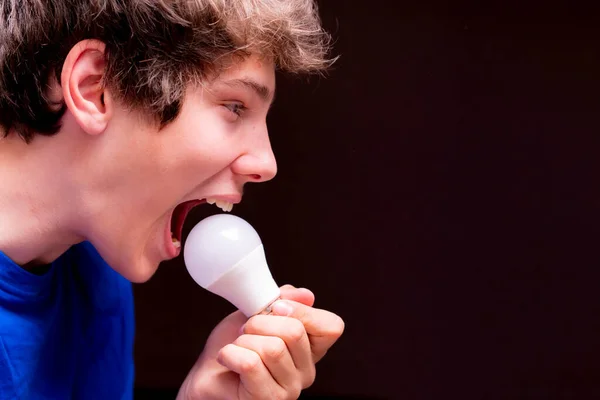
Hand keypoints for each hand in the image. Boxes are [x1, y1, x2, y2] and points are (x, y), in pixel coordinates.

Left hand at [176, 285, 344, 399]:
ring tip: (236, 348)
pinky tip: (227, 360)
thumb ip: (282, 301)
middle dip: (260, 322)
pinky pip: (250, 364)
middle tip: (245, 331)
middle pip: (295, 332)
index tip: (275, 307)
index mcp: (310, 349)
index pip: (331, 327)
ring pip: (271, 348)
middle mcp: (306, 372)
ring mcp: (289, 390)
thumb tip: (306, 295)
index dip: (303, 311)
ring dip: (243, 341)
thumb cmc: (232, 344)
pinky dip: (231, 354)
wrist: (204, 374)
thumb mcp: (257, 312)